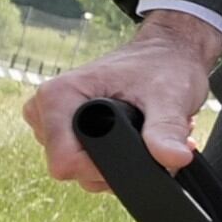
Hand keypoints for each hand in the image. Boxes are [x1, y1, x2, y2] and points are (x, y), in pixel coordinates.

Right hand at [24, 9, 221, 186]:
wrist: (167, 52)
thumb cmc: (165, 65)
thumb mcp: (170, 97)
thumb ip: (167, 130)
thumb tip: (175, 159)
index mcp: (58, 96)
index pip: (64, 161)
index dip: (102, 168)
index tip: (138, 152)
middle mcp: (45, 110)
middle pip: (73, 168)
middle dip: (117, 163)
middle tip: (150, 137)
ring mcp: (53, 123)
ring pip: (81, 169)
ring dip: (120, 161)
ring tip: (147, 133)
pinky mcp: (64, 131)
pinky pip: (85, 162)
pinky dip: (115, 158)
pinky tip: (138, 138)